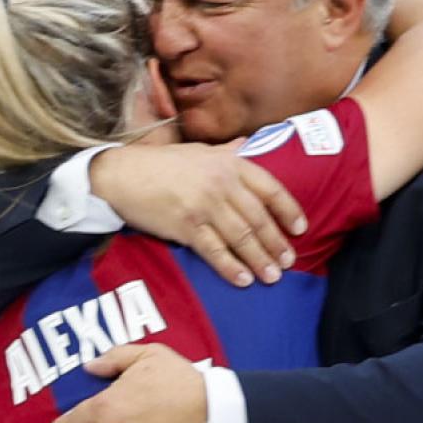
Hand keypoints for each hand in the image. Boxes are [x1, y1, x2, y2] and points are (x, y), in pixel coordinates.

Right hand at [90, 144, 306, 287]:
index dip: (289, 210)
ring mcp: (204, 206)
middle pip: (259, 218)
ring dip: (259, 259)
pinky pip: (214, 251)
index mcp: (229, 164)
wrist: (122, 174)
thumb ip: (226, 151)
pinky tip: (242, 280)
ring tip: (272, 276)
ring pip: (241, 237)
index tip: (300, 229)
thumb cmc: (161, 163)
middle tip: (289, 262)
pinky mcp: (185, 226)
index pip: (270, 188)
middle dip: (276, 243)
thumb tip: (246, 143)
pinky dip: (230, 267)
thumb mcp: (198, 151)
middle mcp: (221, 184)